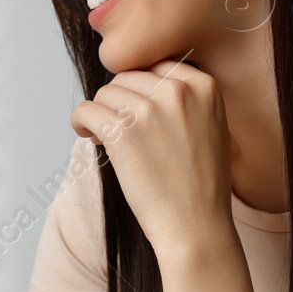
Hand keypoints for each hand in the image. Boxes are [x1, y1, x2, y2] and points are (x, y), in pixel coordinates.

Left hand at [69, 60, 234, 256]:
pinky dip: (81, 122)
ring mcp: (149, 110)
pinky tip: (90, 138)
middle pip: (127, 76)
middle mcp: (178, 91)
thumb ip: (186, 99)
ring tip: (108, 139)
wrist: (196, 226)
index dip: (141, 89)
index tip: (138, 112)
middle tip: (121, 132)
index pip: (156, 65)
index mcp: (203, 86)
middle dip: (119, 102)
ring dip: (101, 114)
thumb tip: (141, 82)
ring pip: (105, 92)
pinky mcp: (122, 132)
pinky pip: (86, 109)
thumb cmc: (201, 185)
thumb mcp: (211, 127)